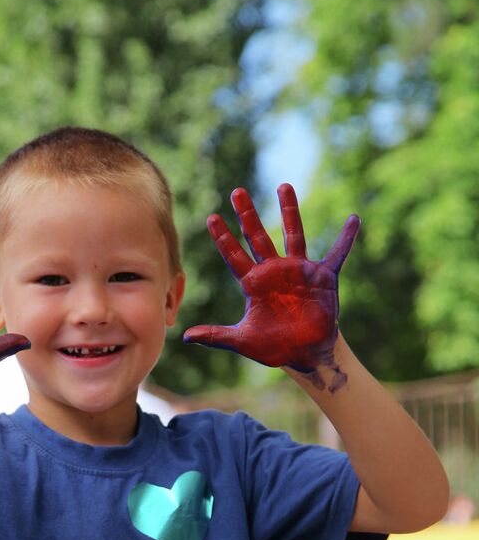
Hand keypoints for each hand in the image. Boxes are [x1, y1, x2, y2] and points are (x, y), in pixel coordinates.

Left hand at [184, 184, 358, 385]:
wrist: (305, 354)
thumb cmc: (274, 347)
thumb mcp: (242, 341)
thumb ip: (216, 336)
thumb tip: (185, 337)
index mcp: (254, 284)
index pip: (234, 256)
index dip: (223, 238)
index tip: (211, 217)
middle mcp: (274, 271)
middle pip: (258, 237)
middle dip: (247, 215)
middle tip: (236, 192)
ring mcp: (299, 270)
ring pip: (293, 233)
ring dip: (289, 210)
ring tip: (284, 185)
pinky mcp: (323, 277)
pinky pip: (337, 253)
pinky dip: (346, 238)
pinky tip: (353, 220)